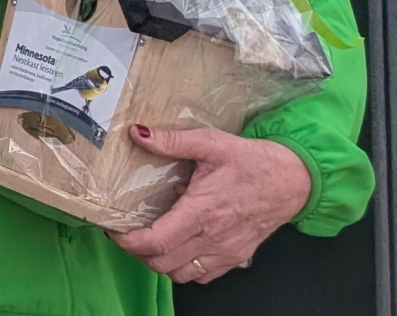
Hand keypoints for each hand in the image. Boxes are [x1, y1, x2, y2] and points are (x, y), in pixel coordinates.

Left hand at [113, 126, 309, 281]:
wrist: (294, 181)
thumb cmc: (253, 162)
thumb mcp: (211, 142)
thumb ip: (172, 141)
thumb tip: (136, 133)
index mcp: (202, 212)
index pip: (156, 242)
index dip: (127, 241)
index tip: (114, 228)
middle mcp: (212, 238)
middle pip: (161, 264)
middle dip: (136, 251)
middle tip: (127, 231)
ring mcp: (225, 252)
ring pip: (180, 274)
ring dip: (159, 262)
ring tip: (149, 240)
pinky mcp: (236, 257)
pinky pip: (202, 276)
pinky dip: (183, 268)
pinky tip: (178, 247)